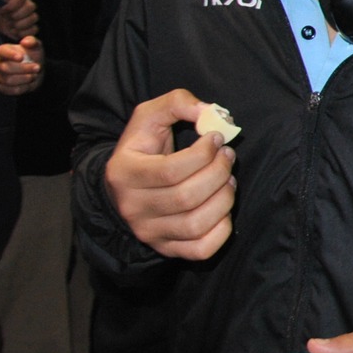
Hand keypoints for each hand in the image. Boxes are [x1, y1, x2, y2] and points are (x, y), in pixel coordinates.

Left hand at [0, 0, 36, 41]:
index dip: (14, 4)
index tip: (2, 10)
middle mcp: (20, 7)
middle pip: (31, 6)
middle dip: (19, 14)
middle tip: (8, 19)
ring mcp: (24, 18)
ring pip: (34, 17)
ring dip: (22, 24)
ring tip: (10, 27)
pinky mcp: (26, 30)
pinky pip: (34, 29)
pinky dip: (25, 32)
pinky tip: (14, 32)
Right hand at [0, 37, 44, 95]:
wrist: (36, 71)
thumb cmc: (34, 56)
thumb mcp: (36, 46)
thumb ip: (32, 41)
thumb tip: (25, 42)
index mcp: (3, 51)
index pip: (1, 51)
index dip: (9, 55)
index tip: (21, 57)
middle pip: (6, 68)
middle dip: (24, 69)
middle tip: (38, 67)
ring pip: (8, 80)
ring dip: (25, 79)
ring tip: (34, 75)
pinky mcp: (1, 87)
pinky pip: (11, 90)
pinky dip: (23, 88)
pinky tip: (29, 83)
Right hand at [105, 90, 237, 260]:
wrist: (125, 184)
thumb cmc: (144, 146)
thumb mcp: (151, 115)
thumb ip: (178, 103)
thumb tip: (210, 114)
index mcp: (124, 173)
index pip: (171, 170)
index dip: (203, 154)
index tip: (216, 139)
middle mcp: (132, 207)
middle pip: (187, 197)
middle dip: (219, 172)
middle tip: (228, 156)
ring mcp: (148, 231)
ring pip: (196, 224)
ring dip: (224, 199)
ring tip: (228, 179)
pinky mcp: (166, 248)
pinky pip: (201, 249)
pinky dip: (222, 231)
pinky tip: (223, 209)